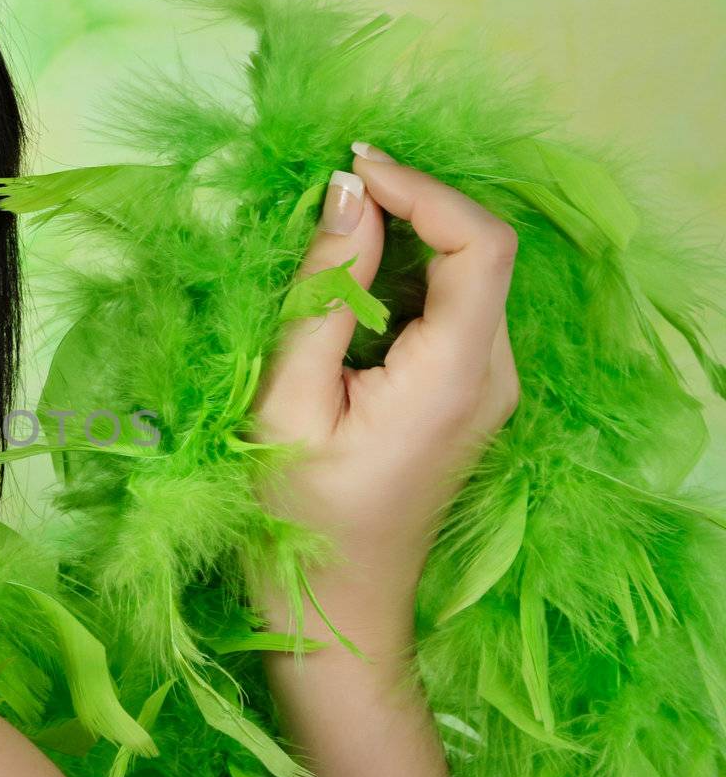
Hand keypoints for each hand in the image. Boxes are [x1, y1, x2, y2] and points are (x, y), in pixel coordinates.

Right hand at [242, 142, 520, 646]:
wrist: (335, 611)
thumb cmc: (294, 517)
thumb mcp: (285, 399)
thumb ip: (321, 291)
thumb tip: (346, 192)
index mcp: (454, 377)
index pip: (481, 242)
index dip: (423, 187)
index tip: (348, 166)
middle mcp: (492, 374)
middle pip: (477, 249)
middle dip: (405, 206)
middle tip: (322, 198)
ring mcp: (487, 385)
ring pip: (463, 273)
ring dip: (399, 240)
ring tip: (319, 247)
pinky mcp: (468, 393)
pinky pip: (448, 306)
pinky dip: (400, 278)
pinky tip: (342, 292)